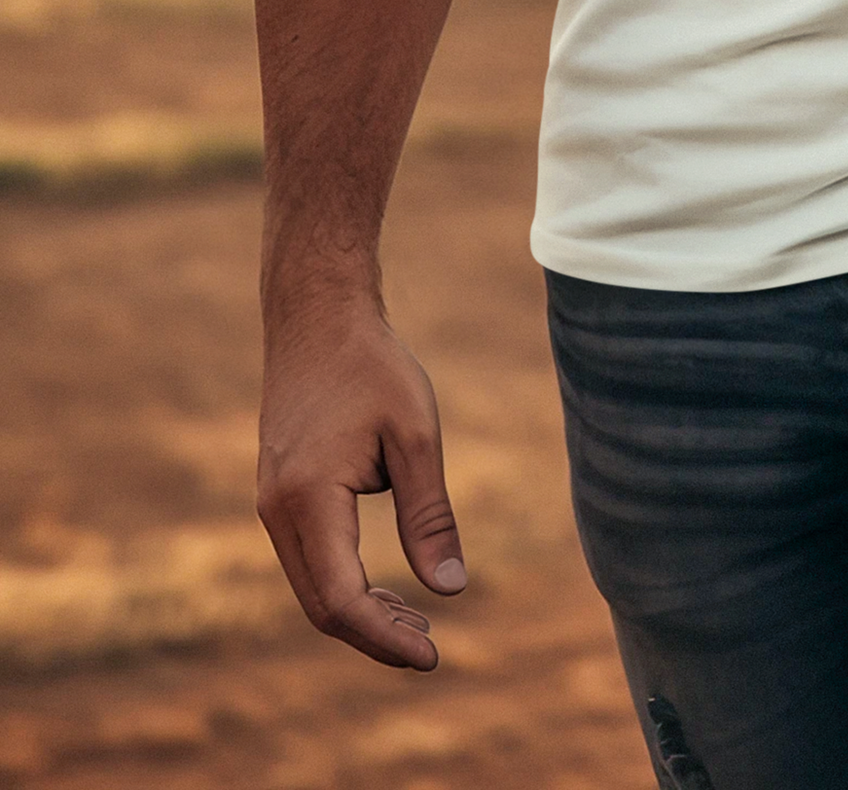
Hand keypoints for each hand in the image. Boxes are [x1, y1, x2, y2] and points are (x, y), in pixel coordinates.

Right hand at [258, 308, 466, 669]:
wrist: (317, 317)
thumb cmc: (373, 366)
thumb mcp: (415, 435)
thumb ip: (429, 514)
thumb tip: (451, 590)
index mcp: (309, 499)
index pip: (342, 599)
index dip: (385, 638)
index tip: (434, 656)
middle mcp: (277, 511)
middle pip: (321, 606)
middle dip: (375, 635)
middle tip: (431, 648)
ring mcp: (271, 505)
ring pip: (312, 587)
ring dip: (360, 614)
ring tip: (418, 624)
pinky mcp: (278, 496)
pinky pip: (308, 561)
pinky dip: (344, 585)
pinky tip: (388, 588)